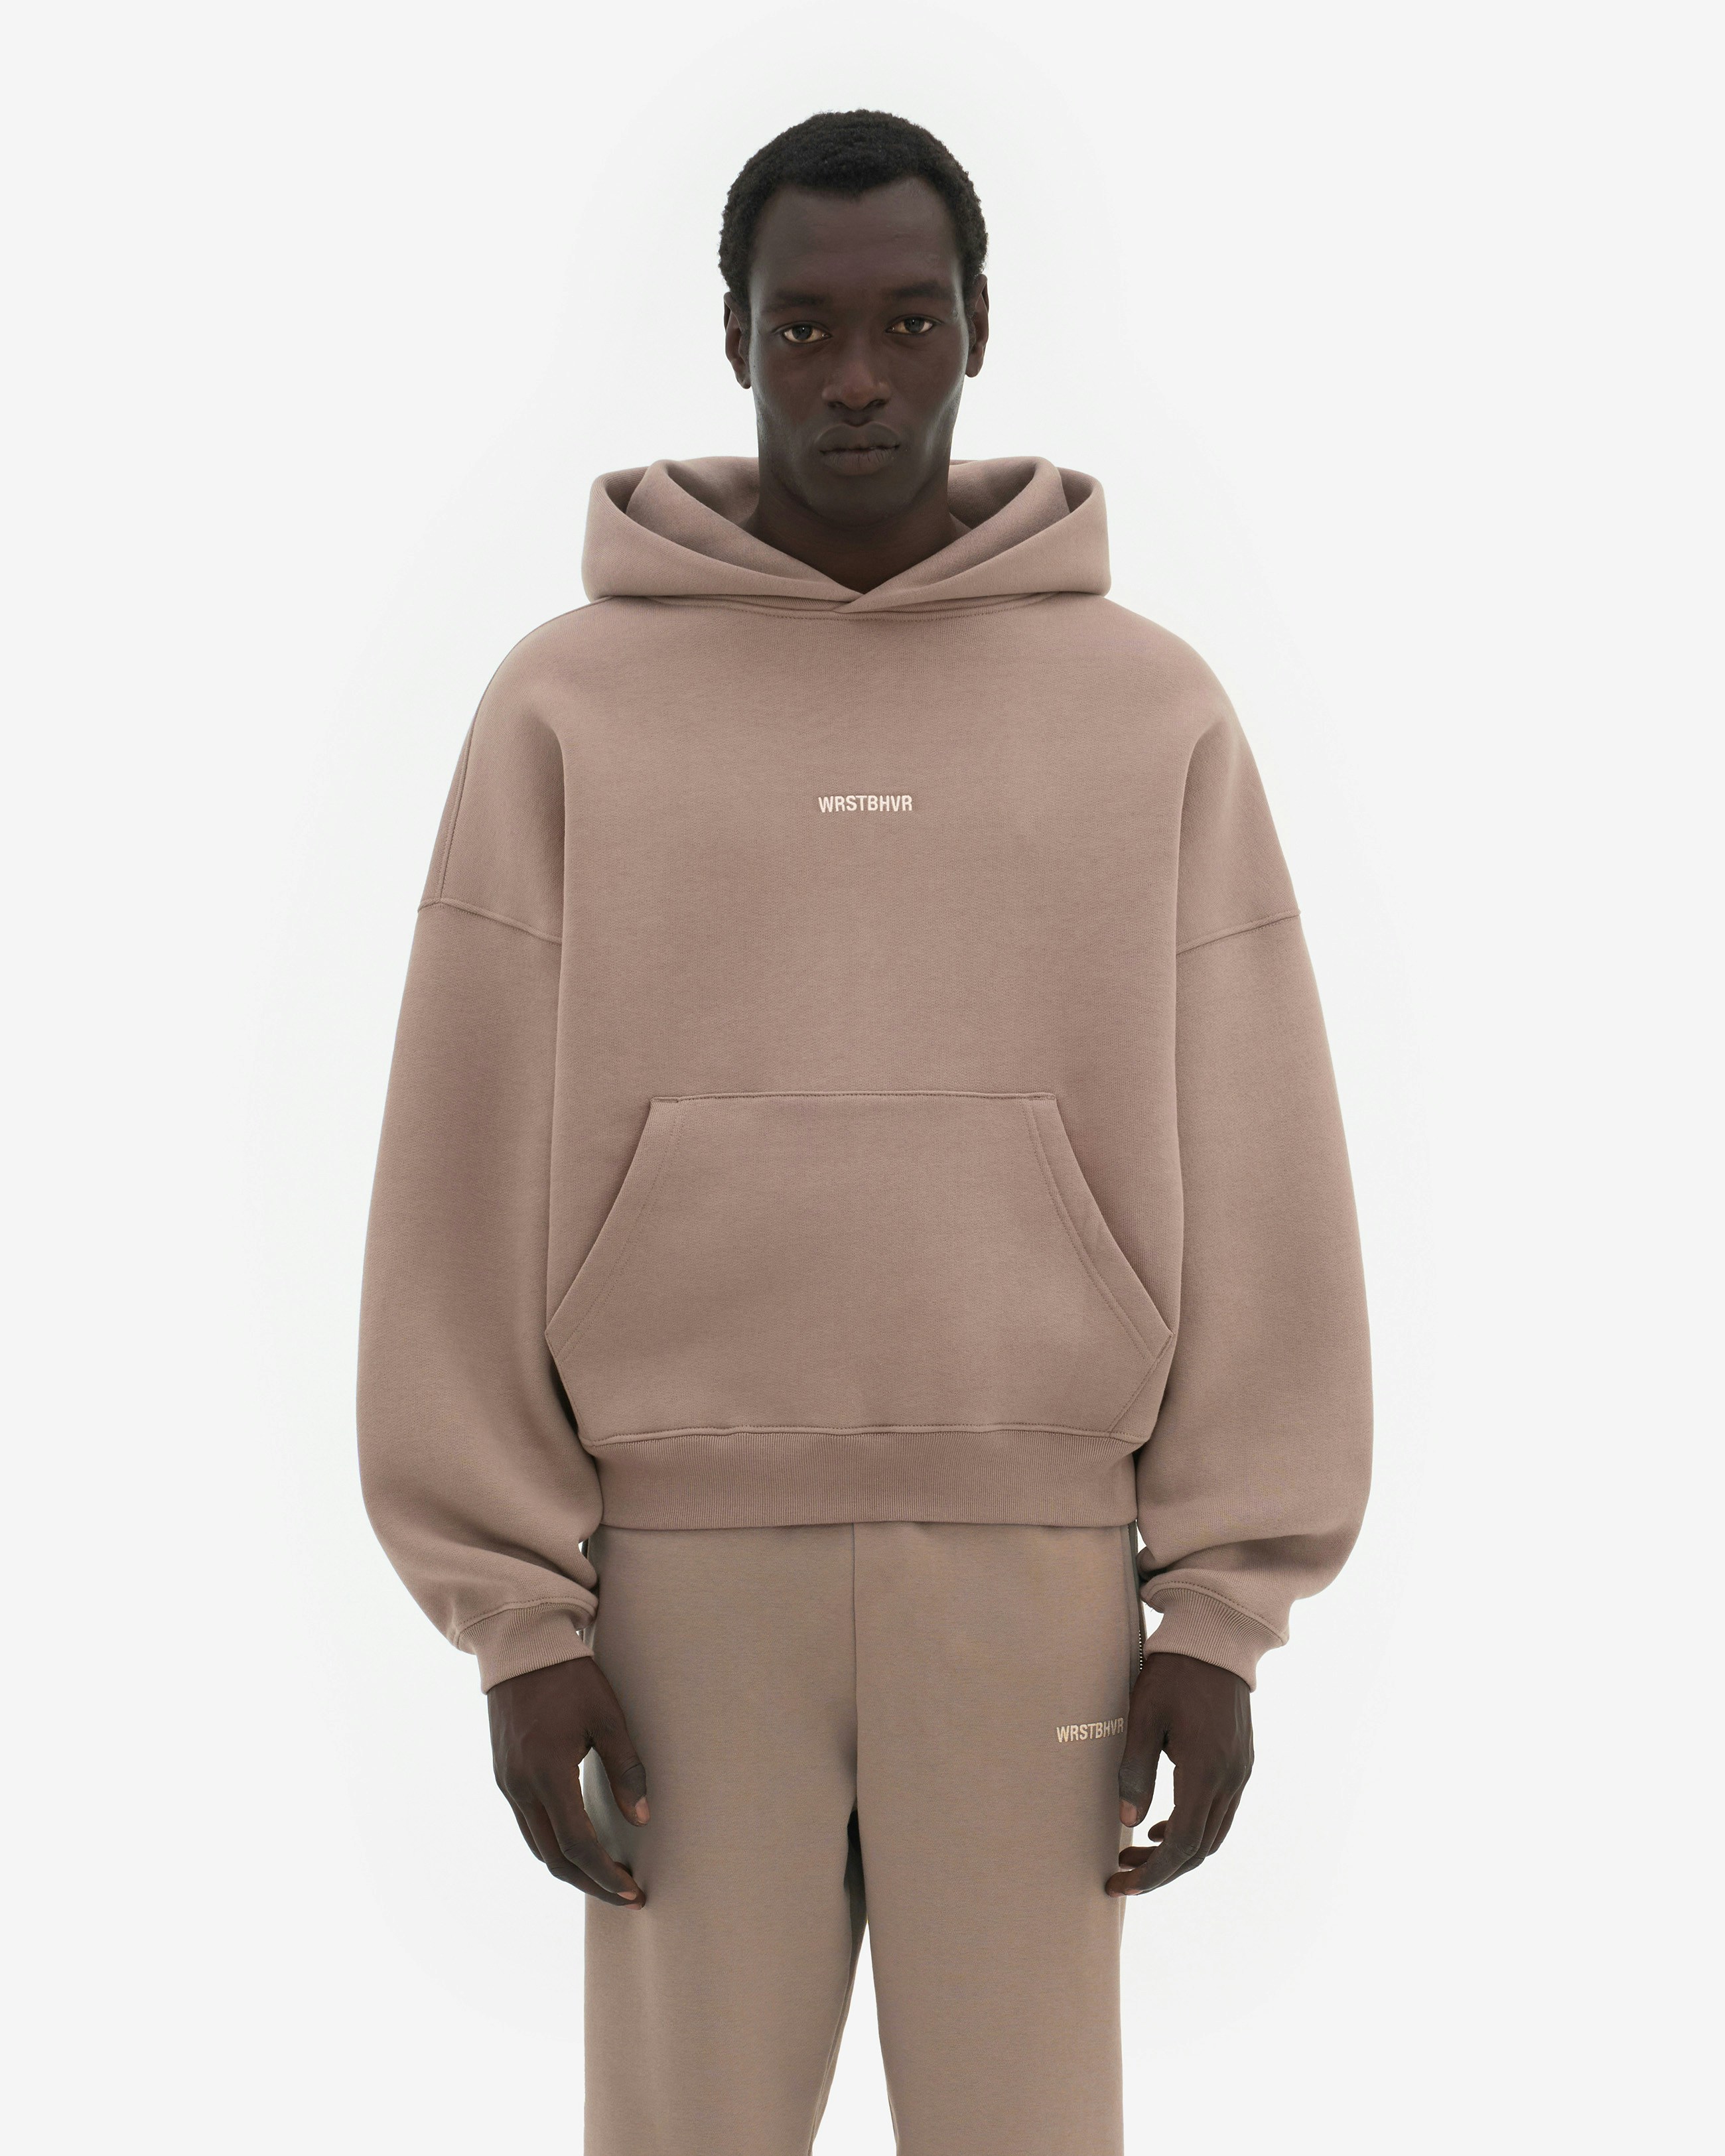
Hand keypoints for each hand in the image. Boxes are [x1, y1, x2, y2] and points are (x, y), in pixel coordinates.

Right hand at [488, 1656, 649, 1906]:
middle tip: (625, 1895)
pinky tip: (576, 1845)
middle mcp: (521, 1786)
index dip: (605, 1875)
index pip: (577, 1845)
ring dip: (570, 1868)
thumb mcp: (608, 1716)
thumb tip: (642, 1819)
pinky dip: (553, 1845)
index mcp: (548, 1773)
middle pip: (554, 1858)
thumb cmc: (570, 1678)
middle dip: (590, 1882)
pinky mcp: (504, 1776)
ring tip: (605, 1876)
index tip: (632, 1891)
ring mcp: (507, 1783)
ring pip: (537, 1846)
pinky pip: (527, 1826)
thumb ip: (626, 1769)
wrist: (520, 1648)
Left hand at [1107, 1651, 1251, 1896]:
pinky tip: (1163, 1824)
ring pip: (1213, 1834)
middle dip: (1161, 1870)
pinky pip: (1220, 1812)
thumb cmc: (1172, 1673)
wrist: (1215, 1639)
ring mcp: (1241, 1772)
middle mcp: (1231, 1779)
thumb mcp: (1143, 1716)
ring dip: (1177, 1852)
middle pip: (1200, 1849)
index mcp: (1206, 1771)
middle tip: (1122, 1875)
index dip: (1153, 1873)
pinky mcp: (1242, 1762)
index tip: (1122, 1884)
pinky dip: (1193, 1828)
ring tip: (1136, 1852)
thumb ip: (1135, 1771)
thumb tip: (1128, 1822)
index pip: (1183, 1844)